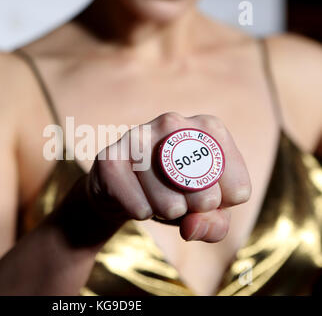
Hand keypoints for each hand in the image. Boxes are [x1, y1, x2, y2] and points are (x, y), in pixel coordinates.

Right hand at [86, 113, 250, 242]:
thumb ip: (214, 224)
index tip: (207, 197)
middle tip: (178, 198)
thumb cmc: (173, 193)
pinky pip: (140, 208)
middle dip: (193, 211)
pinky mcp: (111, 158)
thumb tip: (192, 225)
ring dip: (165, 213)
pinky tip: (135, 197)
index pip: (238, 190)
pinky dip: (141, 213)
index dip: (222, 206)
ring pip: (171, 205)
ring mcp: (139, 137)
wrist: (124, 188)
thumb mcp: (204, 212)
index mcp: (208, 128)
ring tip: (156, 196)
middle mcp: (173, 124)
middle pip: (206, 196)